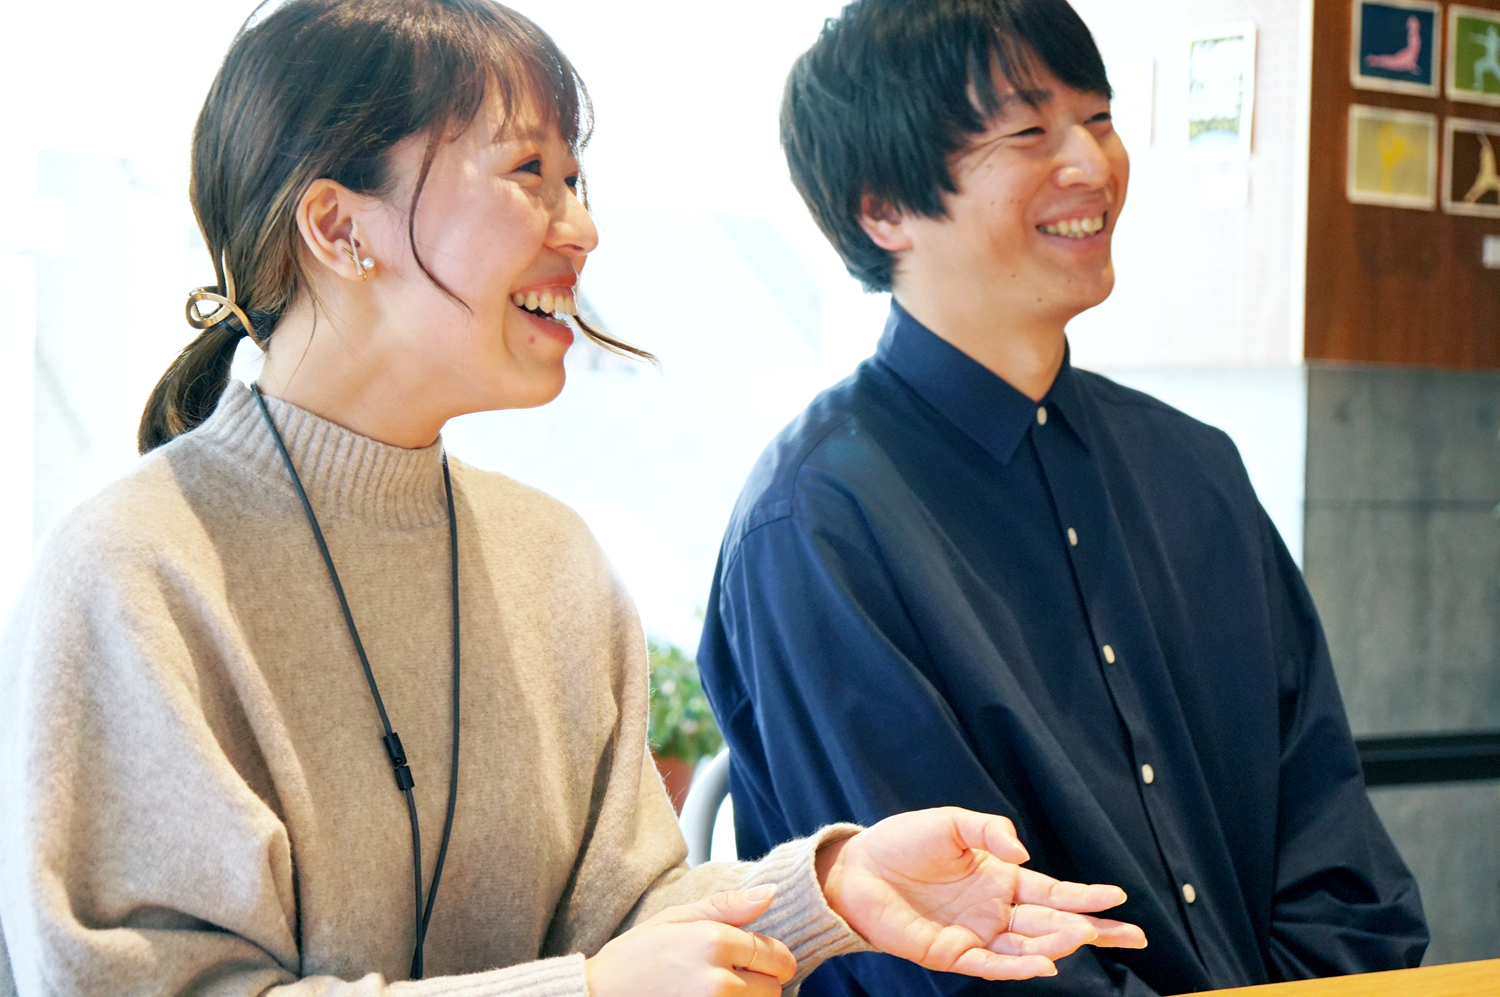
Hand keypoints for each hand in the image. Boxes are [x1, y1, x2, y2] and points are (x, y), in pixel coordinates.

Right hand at [585, 886, 796, 996]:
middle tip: (728, 975)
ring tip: (714, 991)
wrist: (597, 996)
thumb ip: (728, 906)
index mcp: (714, 941)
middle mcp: (718, 981)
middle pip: (773, 988)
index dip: (769, 957)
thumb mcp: (676, 918)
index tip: (753, 959)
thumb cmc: (634, 957)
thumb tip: (772, 893)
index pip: (775, 954)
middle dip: (759, 981)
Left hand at [818, 807, 1147, 980]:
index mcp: (1001, 878)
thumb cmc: (903, 843)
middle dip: (1094, 929)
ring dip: (1060, 943)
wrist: (857, 867)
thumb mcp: (952, 822)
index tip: (1119, 897)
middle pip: (1053, 922)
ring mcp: (977, 934)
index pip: (1054, 892)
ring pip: (1030, 945)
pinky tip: (1046, 963)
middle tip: (1133, 935)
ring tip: (1086, 935)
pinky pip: (992, 964)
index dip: (1086, 896)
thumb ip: (991, 832)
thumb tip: (1026, 855)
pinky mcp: (952, 953)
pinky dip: (1020, 966)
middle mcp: (995, 910)